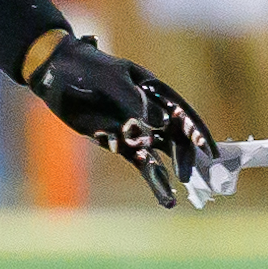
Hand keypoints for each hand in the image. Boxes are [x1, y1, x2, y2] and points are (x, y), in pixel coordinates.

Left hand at [28, 36, 216, 208]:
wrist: (56, 74)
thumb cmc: (87, 69)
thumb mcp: (111, 81)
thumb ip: (135, 101)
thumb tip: (163, 123)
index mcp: (155, 92)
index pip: (183, 114)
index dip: (198, 132)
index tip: (211, 152)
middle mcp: (151, 112)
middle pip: (175, 138)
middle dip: (182, 157)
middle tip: (185, 175)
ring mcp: (136, 129)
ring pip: (158, 155)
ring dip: (165, 176)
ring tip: (170, 199)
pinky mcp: (119, 142)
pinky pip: (139, 162)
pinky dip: (151, 178)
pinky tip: (164, 196)